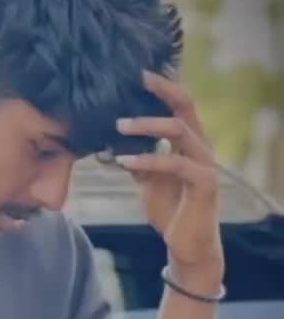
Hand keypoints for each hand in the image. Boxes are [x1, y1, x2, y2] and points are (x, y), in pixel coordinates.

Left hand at [114, 70, 222, 270]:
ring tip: (120, 125)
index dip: (163, 85)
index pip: (180, 104)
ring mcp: (205, 164)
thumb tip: (114, 141)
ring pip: (181, 130)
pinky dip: (150, 160)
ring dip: (148, 125)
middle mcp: (201, 147)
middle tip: (135, 80)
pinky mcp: (205, 184)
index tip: (138, 72)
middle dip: (161, 90)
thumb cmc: (170, 210)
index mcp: (189, 142)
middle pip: (186, 106)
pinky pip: (177, 164)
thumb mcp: (148, 180)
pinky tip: (126, 161)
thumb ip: (139, 158)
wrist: (186, 246)